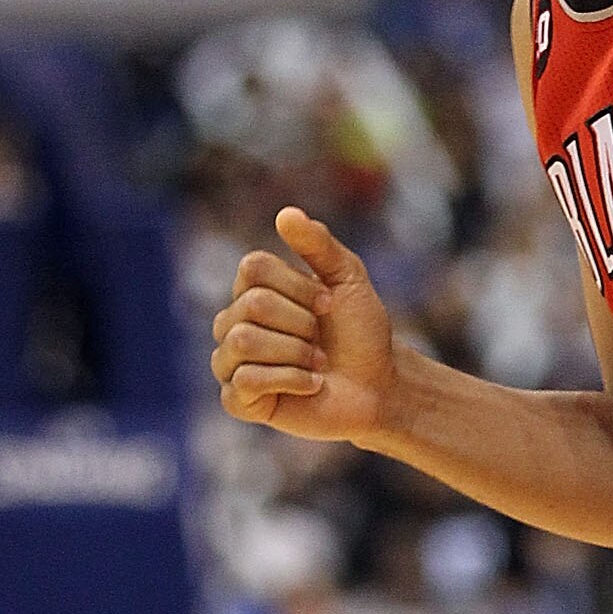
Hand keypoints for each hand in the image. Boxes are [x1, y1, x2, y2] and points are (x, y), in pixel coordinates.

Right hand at [212, 206, 396, 442]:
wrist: (380, 386)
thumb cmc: (361, 332)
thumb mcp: (348, 278)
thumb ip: (319, 244)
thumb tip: (285, 213)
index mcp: (253, 289)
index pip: (252, 269)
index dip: (298, 287)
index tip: (328, 304)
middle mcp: (234, 322)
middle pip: (251, 305)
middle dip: (301, 323)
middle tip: (322, 342)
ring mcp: (233, 362)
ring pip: (243, 341)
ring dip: (296, 353)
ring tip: (317, 365)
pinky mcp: (240, 400)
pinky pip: (246, 381)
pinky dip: (290, 381)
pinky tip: (310, 386)